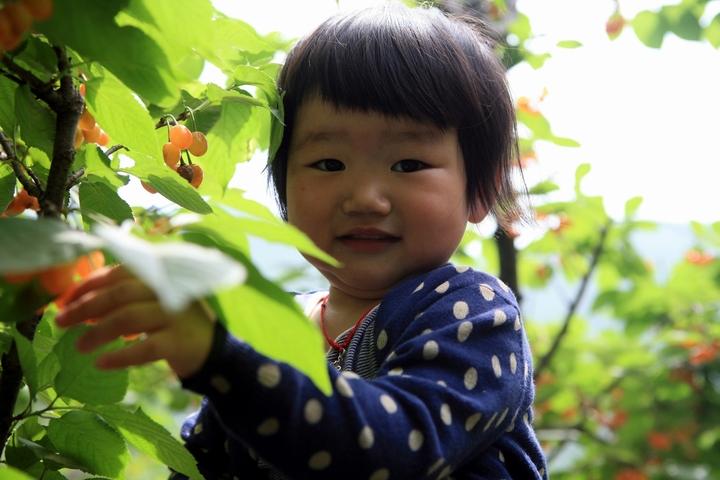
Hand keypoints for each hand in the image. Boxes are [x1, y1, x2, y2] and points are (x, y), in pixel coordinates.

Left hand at [55, 265, 214, 378]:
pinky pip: (144, 349)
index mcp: (161, 275)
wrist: (213, 349)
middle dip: (85, 308)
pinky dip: (120, 356)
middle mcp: (169, 289)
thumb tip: (77, 302)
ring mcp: (176, 315)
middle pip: (120, 294)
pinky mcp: (179, 341)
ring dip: (97, 333)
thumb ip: (124, 295)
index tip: (66, 299)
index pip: (120, 272)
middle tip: (62, 322)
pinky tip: (102, 363)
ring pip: (128, 319)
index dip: (90, 284)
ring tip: (79, 346)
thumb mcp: (153, 300)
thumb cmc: (174, 322)